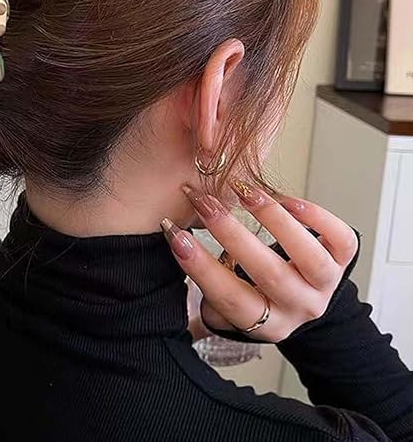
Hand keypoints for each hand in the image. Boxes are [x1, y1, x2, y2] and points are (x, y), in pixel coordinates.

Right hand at [161, 183, 358, 342]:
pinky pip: (341, 241)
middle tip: (202, 201)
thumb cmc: (251, 291)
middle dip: (230, 233)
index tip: (174, 233)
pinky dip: (317, 218)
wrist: (301, 298)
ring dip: (273, 220)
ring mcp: (326, 285)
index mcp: (265, 324)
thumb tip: (171, 245)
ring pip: (308, 258)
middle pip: (268, 275)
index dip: (200, 267)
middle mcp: (299, 308)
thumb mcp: (225, 302)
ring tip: (243, 190)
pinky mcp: (343, 260)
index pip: (231, 299)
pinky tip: (286, 198)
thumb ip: (201, 287)